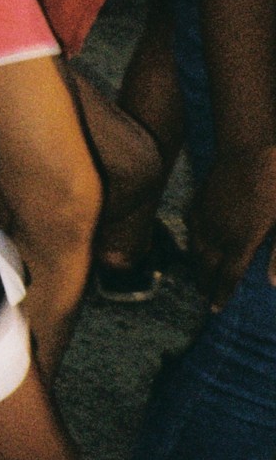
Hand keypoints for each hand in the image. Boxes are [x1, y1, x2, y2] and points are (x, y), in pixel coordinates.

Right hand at [186, 148, 275, 305]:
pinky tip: (195, 242)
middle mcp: (218, 234)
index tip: (214, 309)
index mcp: (241, 242)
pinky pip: (192, 228)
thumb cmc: (275, 186)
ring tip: (200, 276)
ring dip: (197, 265)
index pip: (227, 277)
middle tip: (205, 297)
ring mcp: (206, 217)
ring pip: (196, 249)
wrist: (250, 150)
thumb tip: (273, 284)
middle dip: (206, 285)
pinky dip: (193, 241)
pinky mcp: (200, 202)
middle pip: (207, 267)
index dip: (220, 295)